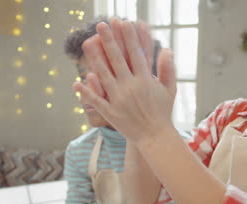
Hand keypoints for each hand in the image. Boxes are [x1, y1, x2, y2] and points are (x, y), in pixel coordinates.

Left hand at [74, 20, 176, 143]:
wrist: (155, 137)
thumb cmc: (163, 112)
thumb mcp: (169, 90)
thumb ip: (167, 69)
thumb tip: (167, 49)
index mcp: (145, 81)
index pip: (135, 54)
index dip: (128, 37)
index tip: (123, 22)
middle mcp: (131, 88)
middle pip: (117, 59)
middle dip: (109, 40)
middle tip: (101, 25)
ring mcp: (118, 100)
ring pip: (103, 75)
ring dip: (95, 58)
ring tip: (87, 43)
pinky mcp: (110, 113)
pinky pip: (96, 100)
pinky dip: (86, 92)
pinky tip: (77, 81)